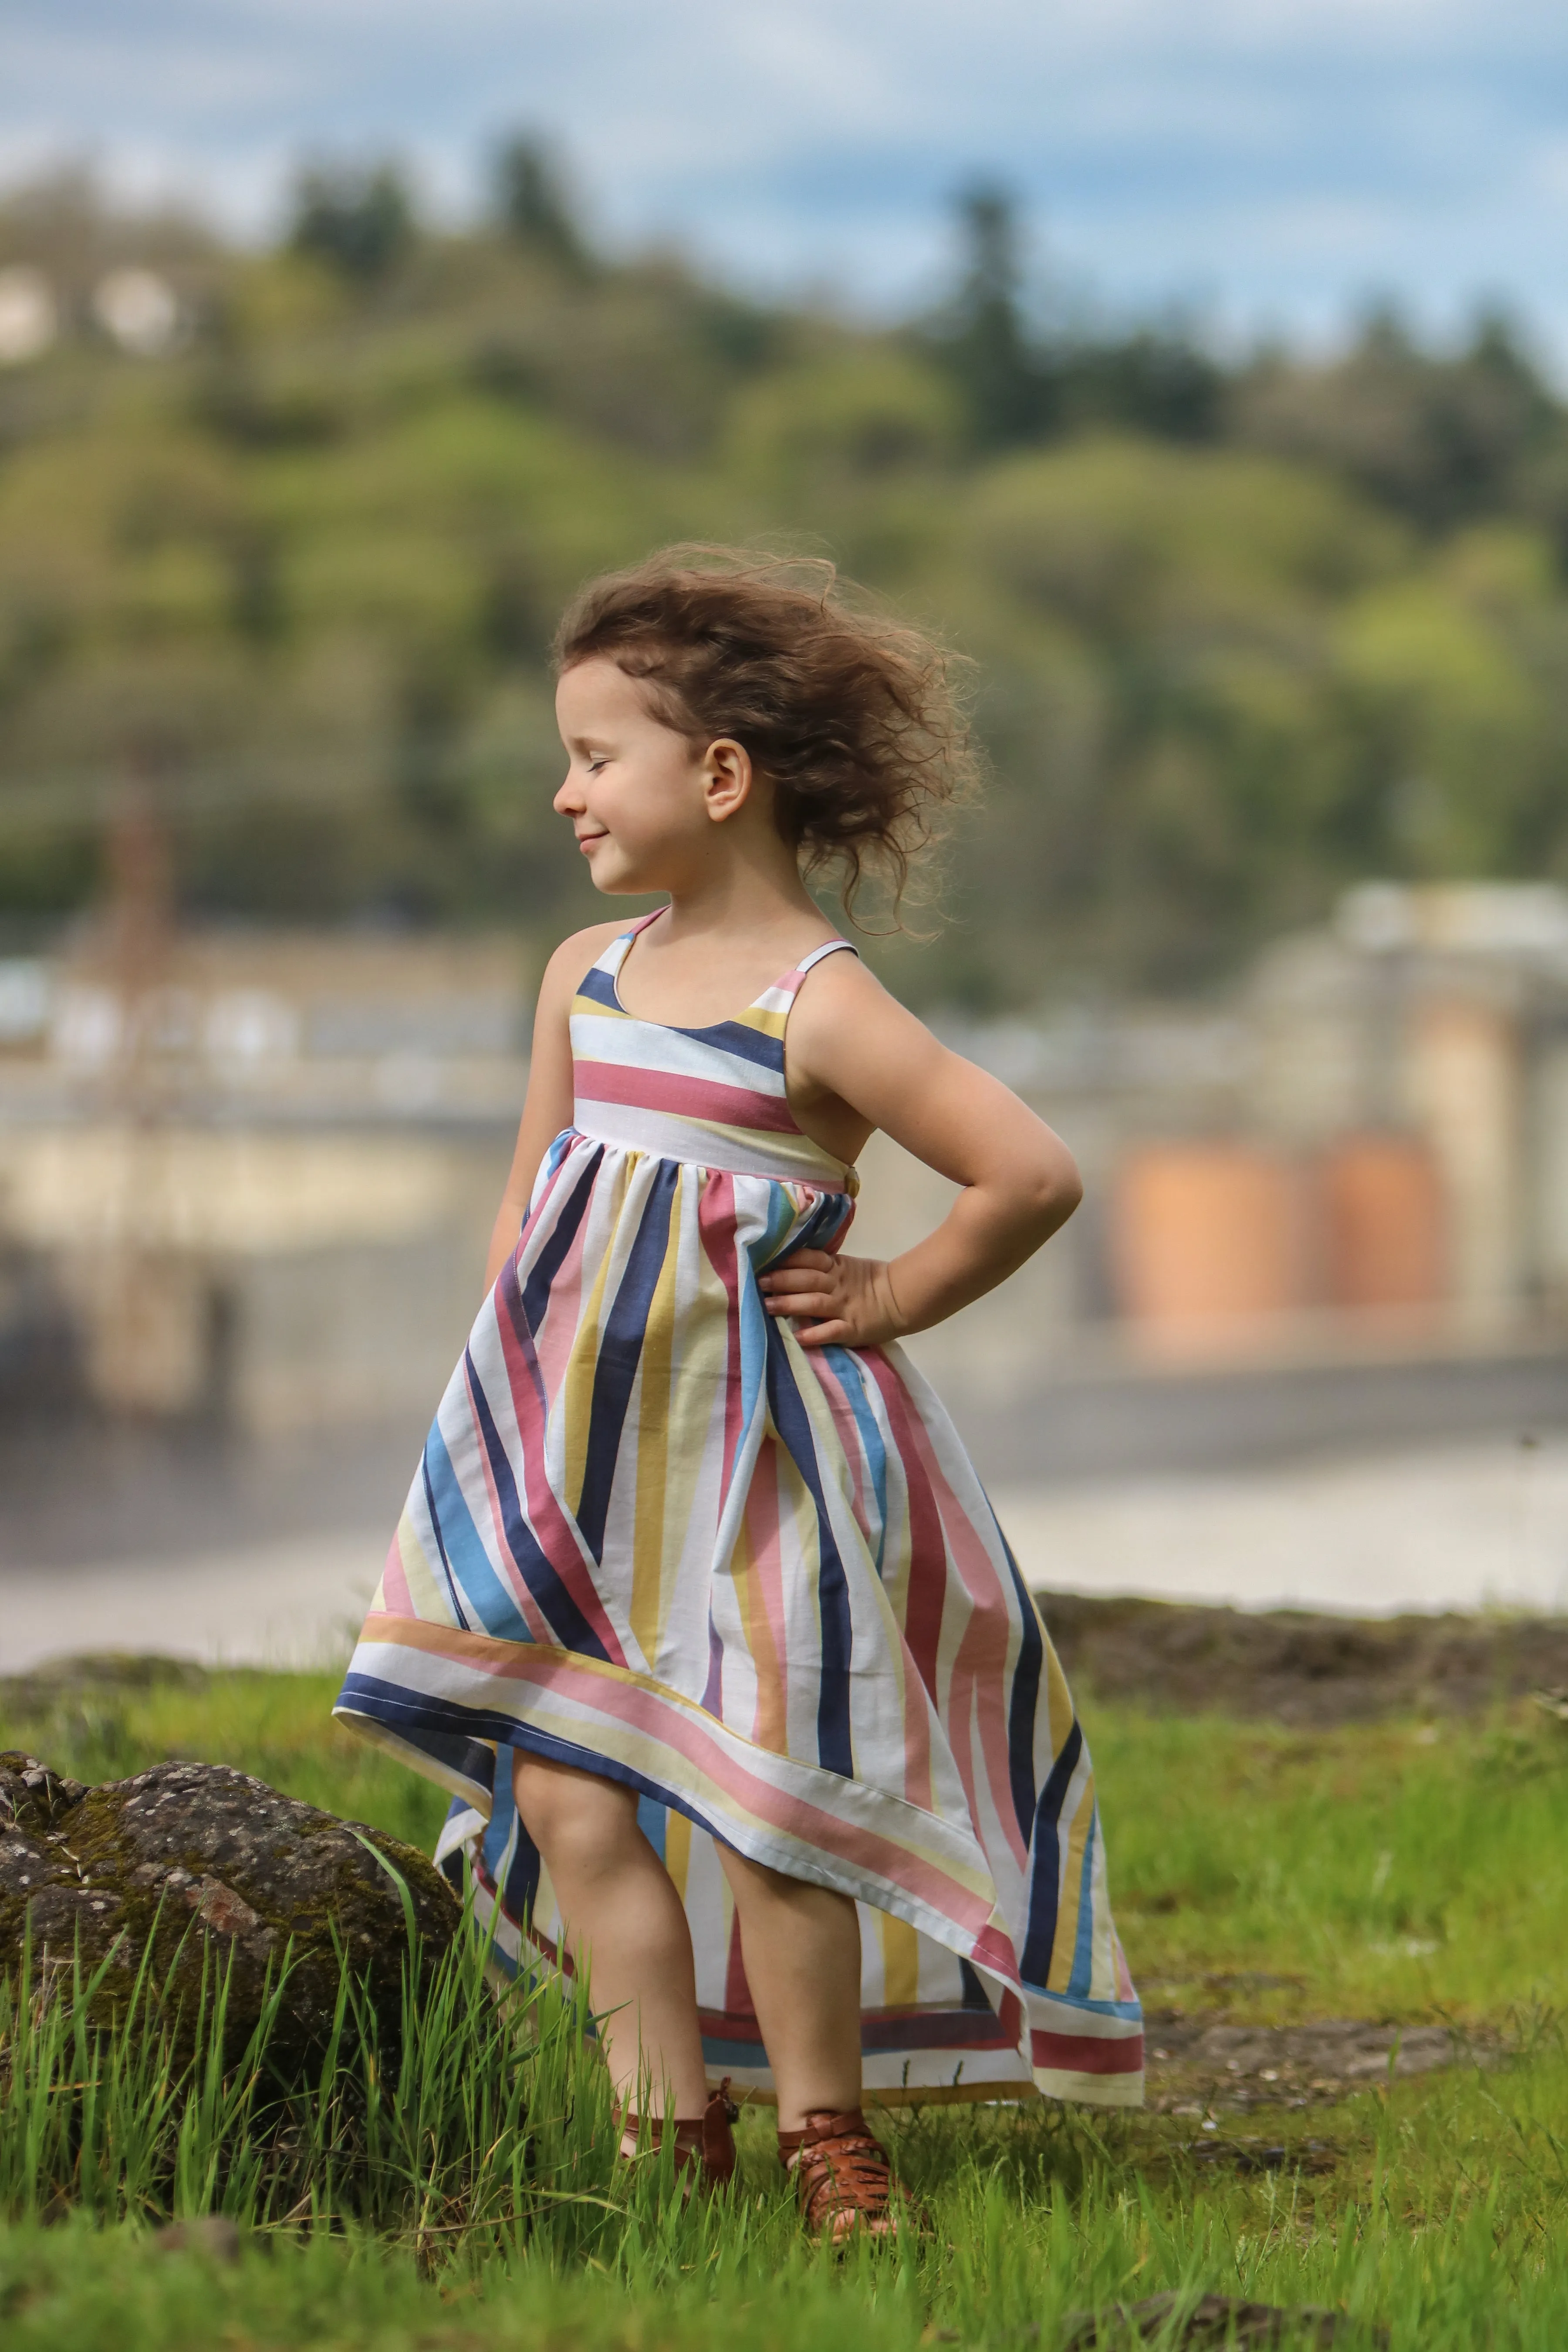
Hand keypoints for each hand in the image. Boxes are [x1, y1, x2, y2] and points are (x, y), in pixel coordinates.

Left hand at [756, 1250, 906, 1349]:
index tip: (763, 1261)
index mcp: (836, 1267)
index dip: (786, 1260)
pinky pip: (832, 1331)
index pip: (808, 1259)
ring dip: (789, 1304)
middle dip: (781, 1280)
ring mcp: (845, 1307)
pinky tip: (797, 1337)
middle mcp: (837, 1285)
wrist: (902, 1299)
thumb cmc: (868, 1282)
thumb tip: (785, 1264)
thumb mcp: (845, 1267)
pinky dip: (815, 1334)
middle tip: (758, 1282)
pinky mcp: (852, 1329)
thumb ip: (821, 1267)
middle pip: (807, 1280)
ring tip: (767, 1306)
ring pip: (814, 1303)